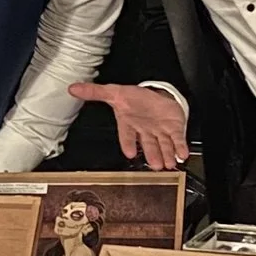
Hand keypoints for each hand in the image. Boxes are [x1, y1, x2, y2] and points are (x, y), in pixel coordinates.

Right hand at [68, 83, 189, 168]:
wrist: (154, 94)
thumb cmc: (135, 98)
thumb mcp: (114, 92)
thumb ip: (94, 92)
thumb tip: (73, 89)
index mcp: (129, 125)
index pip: (127, 136)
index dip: (128, 144)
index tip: (129, 152)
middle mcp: (144, 131)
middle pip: (148, 145)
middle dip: (152, 155)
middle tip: (154, 166)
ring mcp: (159, 131)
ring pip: (163, 145)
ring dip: (166, 155)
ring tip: (167, 164)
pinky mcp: (174, 129)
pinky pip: (177, 139)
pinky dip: (180, 147)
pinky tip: (181, 155)